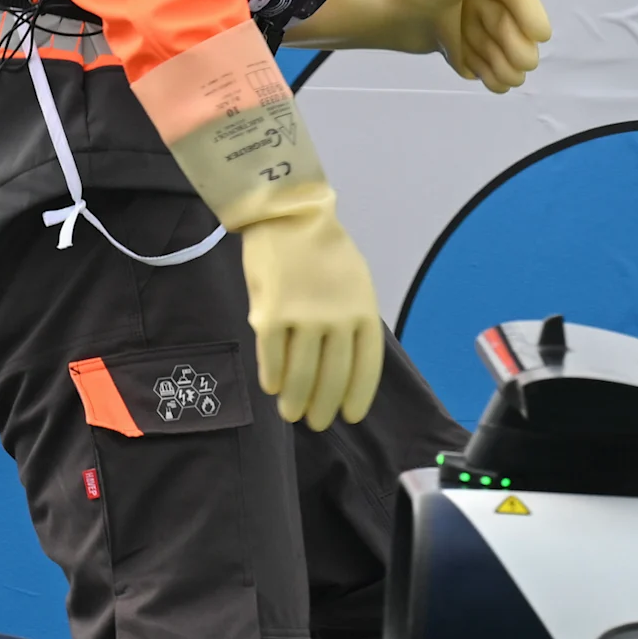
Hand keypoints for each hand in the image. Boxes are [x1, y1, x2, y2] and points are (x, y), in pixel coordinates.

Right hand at [239, 191, 384, 429]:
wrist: (289, 216)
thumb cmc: (323, 250)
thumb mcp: (354, 282)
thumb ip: (350, 320)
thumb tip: (342, 361)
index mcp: (363, 310)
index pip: (367, 365)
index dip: (358, 395)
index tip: (350, 416)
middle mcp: (337, 319)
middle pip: (332, 377)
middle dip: (324, 406)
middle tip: (316, 423)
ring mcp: (303, 318)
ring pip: (301, 374)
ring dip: (296, 400)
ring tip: (291, 413)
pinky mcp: (270, 315)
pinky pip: (272, 357)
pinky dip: (272, 376)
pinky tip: (272, 387)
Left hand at [291, 0, 552, 92]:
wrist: (369, 8)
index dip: (530, 14)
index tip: (542, 36)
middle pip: (505, 26)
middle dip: (516, 47)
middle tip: (524, 68)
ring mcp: (462, 22)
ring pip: (491, 46)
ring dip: (502, 64)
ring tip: (508, 83)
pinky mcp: (449, 43)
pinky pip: (473, 59)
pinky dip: (483, 71)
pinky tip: (490, 84)